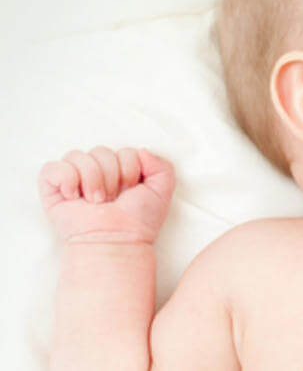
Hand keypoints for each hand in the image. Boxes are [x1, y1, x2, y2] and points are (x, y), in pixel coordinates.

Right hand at [39, 146, 174, 243]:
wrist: (118, 240)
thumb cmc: (138, 220)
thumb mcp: (162, 189)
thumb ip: (162, 164)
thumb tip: (141, 150)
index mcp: (119, 170)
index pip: (123, 150)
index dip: (130, 169)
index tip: (130, 191)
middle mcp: (96, 172)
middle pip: (101, 151)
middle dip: (111, 176)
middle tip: (112, 199)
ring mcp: (73, 180)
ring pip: (77, 155)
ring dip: (92, 179)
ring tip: (96, 201)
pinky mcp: (52, 190)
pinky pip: (51, 168)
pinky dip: (66, 179)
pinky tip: (74, 196)